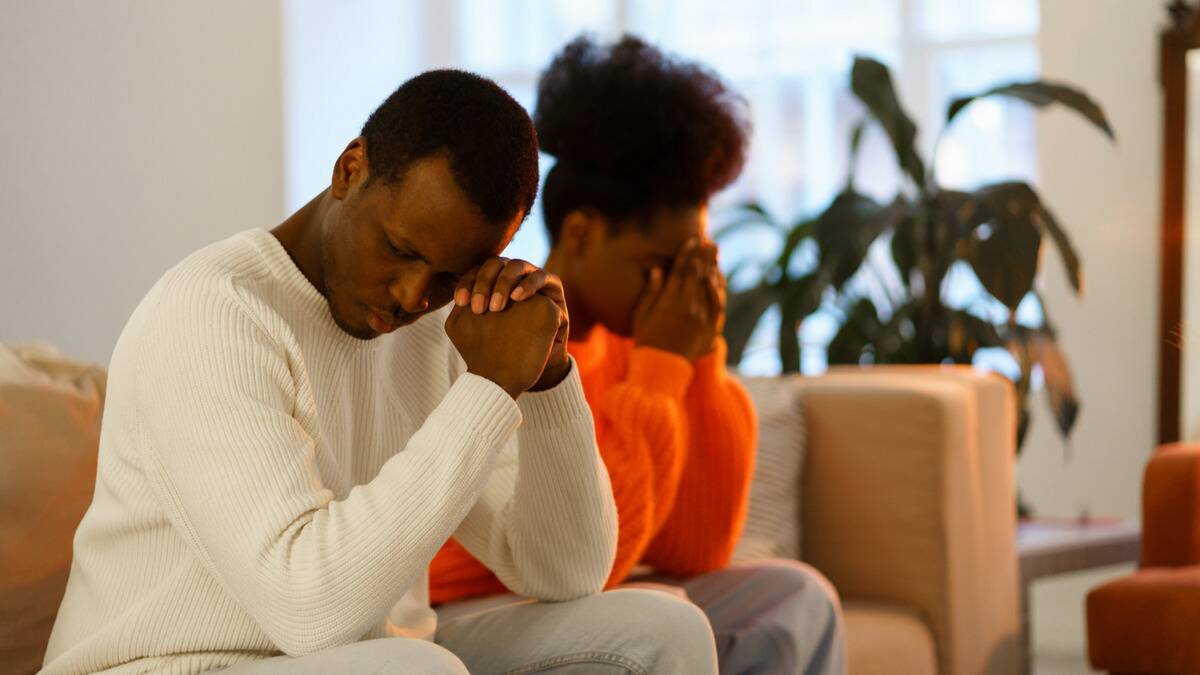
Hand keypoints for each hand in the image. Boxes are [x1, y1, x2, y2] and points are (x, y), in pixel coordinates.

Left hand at [447, 258, 570, 395]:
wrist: (530, 364)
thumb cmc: (500, 347)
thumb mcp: (475, 331)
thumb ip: (458, 314)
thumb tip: (424, 302)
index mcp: (490, 281)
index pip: (475, 272)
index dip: (466, 283)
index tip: (460, 303)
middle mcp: (510, 275)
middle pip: (494, 264)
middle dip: (485, 283)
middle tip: (478, 308)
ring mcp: (531, 277)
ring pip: (517, 266)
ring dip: (505, 282)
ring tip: (497, 306)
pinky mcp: (552, 286)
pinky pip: (541, 277)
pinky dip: (529, 285)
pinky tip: (518, 299)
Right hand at [632, 237, 724, 361]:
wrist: (661, 367)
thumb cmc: (646, 340)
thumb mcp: (642, 315)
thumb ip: (651, 292)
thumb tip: (658, 270)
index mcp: (669, 302)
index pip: (680, 272)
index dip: (687, 254)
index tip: (691, 240)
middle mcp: (688, 307)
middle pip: (697, 275)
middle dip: (703, 255)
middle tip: (708, 240)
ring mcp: (700, 318)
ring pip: (709, 287)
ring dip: (712, 267)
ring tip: (715, 253)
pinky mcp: (708, 328)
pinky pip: (717, 305)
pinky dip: (718, 290)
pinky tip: (717, 278)